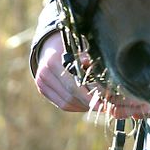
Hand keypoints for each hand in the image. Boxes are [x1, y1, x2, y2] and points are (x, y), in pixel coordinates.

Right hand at [34, 32, 149, 117]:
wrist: (51, 42)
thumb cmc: (72, 42)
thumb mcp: (81, 46)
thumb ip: (89, 59)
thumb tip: (106, 75)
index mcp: (53, 61)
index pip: (74, 85)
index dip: (90, 95)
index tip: (105, 102)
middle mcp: (44, 73)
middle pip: (70, 96)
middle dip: (90, 103)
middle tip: (107, 107)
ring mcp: (41, 83)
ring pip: (66, 103)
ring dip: (84, 106)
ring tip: (100, 105)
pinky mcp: (43, 89)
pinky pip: (62, 103)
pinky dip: (76, 105)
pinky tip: (88, 103)